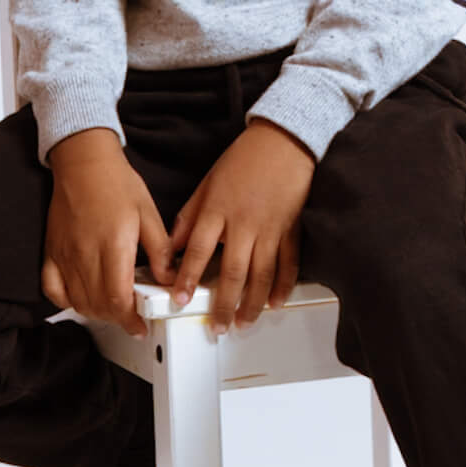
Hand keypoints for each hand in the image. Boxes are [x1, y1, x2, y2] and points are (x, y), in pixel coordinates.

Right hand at [40, 129, 175, 338]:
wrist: (84, 161)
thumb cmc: (116, 183)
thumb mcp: (149, 213)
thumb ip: (160, 250)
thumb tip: (170, 279)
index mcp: (113, 246)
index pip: (118, 299)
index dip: (130, 320)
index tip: (140, 327)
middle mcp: (85, 255)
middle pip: (98, 306)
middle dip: (117, 319)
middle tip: (132, 317)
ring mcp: (65, 255)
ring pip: (77, 301)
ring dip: (96, 313)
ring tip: (113, 310)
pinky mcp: (52, 252)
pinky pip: (52, 289)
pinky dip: (66, 301)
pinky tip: (81, 300)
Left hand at [166, 117, 315, 331]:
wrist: (285, 140)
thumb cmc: (245, 158)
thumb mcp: (208, 183)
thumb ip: (190, 216)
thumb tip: (173, 244)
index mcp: (219, 210)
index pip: (198, 250)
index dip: (187, 277)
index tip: (178, 299)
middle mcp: (244, 223)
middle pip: (233, 273)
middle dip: (223, 304)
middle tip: (216, 326)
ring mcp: (271, 228)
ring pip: (261, 275)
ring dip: (251, 304)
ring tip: (242, 322)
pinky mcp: (292, 229)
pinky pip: (288, 264)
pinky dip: (282, 286)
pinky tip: (274, 302)